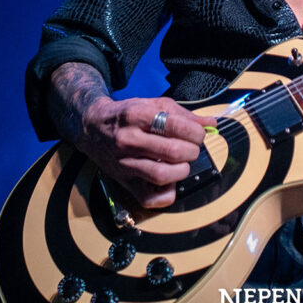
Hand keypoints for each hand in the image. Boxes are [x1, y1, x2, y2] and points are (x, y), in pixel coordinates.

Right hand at [75, 96, 215, 208]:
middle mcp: (128, 139)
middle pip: (172, 151)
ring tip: (182, 163)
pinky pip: (148, 197)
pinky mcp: (122, 180)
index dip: (195, 132)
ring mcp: (124, 162)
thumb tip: (210, 123)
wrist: (92, 126)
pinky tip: (170, 182)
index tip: (198, 135)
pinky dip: (165, 194)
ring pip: (162, 175)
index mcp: (137, 115)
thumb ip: (183, 114)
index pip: (175, 126)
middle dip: (191, 151)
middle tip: (191, 148)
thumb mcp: (153, 105)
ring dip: (182, 171)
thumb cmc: (127, 114)